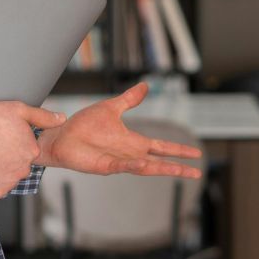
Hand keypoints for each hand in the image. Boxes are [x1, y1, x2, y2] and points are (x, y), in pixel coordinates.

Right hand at [0, 101, 66, 202]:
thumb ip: (42, 116)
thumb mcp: (17, 110)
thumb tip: (61, 119)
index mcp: (30, 150)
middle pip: (17, 167)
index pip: (26, 152)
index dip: (12, 145)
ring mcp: (8, 183)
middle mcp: (23, 169)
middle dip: (5, 160)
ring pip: (4, 179)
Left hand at [36, 82, 202, 177]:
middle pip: (159, 162)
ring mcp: (118, 161)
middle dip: (178, 168)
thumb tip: (145, 86)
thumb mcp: (112, 107)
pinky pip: (121, 167)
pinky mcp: (104, 165)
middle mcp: (129, 153)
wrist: (61, 135)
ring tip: (180, 172)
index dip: (178, 150)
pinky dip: (133, 166)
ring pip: (145, 168)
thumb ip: (129, 99)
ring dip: (162, 169)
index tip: (195, 153)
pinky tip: (143, 163)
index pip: (161, 147)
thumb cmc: (83, 125)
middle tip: (197, 173)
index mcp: (132, 141)